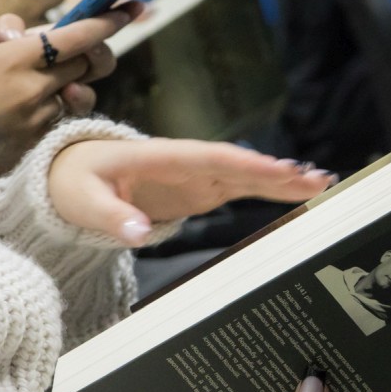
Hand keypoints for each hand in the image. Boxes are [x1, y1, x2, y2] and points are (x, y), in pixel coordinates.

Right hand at [0, 8, 134, 187]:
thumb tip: (12, 26)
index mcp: (15, 59)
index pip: (77, 36)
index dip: (108, 21)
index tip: (130, 8)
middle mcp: (35, 88)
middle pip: (85, 64)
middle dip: (87, 52)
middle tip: (71, 48)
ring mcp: (38, 118)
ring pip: (74, 92)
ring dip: (65, 82)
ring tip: (35, 81)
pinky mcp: (35, 142)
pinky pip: (56, 117)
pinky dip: (48, 107)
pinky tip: (18, 107)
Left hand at [48, 140, 333, 245]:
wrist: (69, 174)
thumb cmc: (73, 182)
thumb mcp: (81, 200)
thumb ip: (111, 216)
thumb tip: (140, 234)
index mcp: (158, 157)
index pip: (208, 158)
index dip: (244, 164)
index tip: (278, 169)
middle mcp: (184, 162)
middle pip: (237, 164)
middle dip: (276, 172)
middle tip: (317, 179)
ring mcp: (193, 176)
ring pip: (244, 175)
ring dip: (280, 179)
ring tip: (321, 184)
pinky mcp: (197, 190)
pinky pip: (238, 188)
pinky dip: (267, 190)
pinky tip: (296, 193)